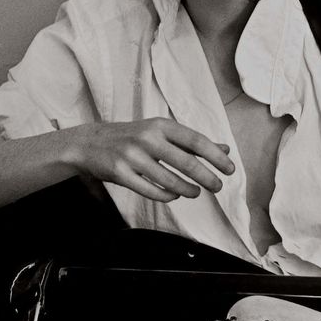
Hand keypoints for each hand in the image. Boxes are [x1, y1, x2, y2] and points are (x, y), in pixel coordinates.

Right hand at [67, 118, 234, 201]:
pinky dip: (168, 195)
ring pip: (170, 180)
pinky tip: (175, 195)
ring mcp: (132, 156)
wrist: (90, 143)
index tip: (230, 169)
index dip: (216, 156)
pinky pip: (151, 191)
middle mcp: (147, 138)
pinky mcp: (120, 173)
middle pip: (187, 162)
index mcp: (160, 125)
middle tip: (218, 187)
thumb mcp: (161, 132)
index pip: (196, 141)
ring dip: (189, 190)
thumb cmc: (133, 137)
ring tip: (196, 192)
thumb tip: (224, 149)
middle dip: (207, 178)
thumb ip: (191, 142)